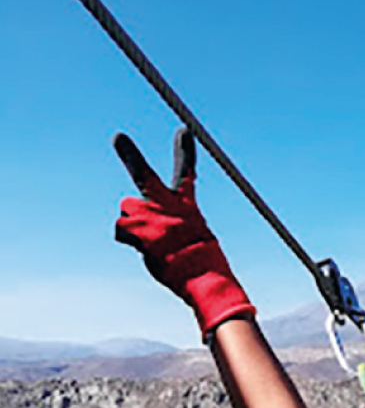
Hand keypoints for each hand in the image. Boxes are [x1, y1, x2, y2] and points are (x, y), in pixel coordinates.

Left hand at [113, 128, 254, 337]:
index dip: (184, 152)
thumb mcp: (195, 238)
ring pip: (128, 211)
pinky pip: (122, 231)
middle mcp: (167, 205)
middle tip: (119, 138)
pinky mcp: (136, 229)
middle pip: (143, 176)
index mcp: (187, 206)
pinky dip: (130, 240)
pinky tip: (147, 250)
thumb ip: (171, 224)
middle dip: (130, 156)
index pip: (186, 173)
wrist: (203, 276)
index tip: (184, 131)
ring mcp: (151, 215)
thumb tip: (150, 230)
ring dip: (133, 224)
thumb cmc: (202, 263)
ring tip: (153, 243)